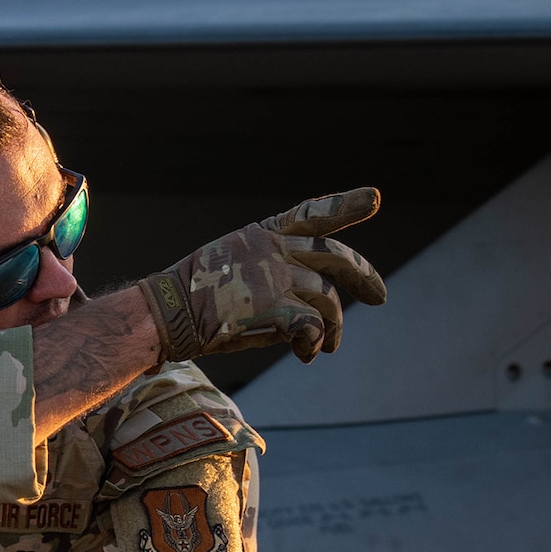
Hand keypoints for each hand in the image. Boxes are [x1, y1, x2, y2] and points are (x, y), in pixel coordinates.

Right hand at [136, 188, 386, 364]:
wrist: (170, 312)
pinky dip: (314, 343)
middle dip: (365, 278)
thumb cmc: (195, 292)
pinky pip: (313, 328)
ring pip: (328, 301)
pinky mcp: (274, 310)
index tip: (375, 198)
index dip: (347, 204)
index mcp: (266, 234)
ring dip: (333, 328)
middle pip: (336, 258)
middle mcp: (276, 251)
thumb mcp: (233, 260)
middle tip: (380, 297)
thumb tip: (304, 294)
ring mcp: (277, 279)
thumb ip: (271, 264)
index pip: (315, 213)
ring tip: (324, 347)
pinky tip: (307, 353)